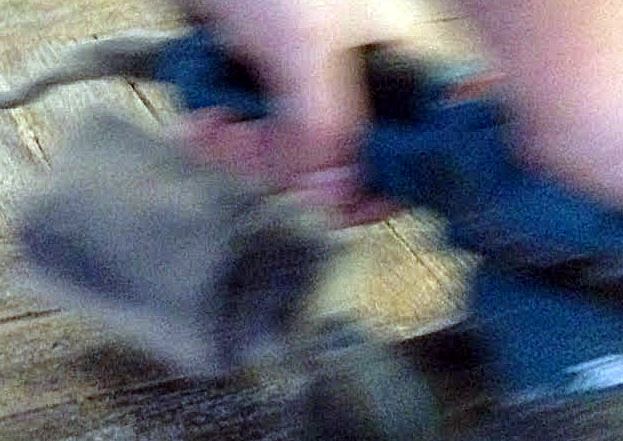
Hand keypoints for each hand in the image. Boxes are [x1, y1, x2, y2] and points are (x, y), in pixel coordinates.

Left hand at [175, 0, 422, 224]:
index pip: (420, 153)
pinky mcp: (267, 90)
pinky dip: (222, 137)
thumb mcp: (302, 50)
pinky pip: (252, 142)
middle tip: (245, 141)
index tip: (338, 207)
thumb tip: (333, 199)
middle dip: (286, 168)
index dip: (384, 189)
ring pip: (290, 162)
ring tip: (212, 122)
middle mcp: (366, 83)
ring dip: (241, 152)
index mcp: (403, 65)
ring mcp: (313, 89)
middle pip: (344, 171)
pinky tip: (202, 118)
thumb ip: (325, 129)